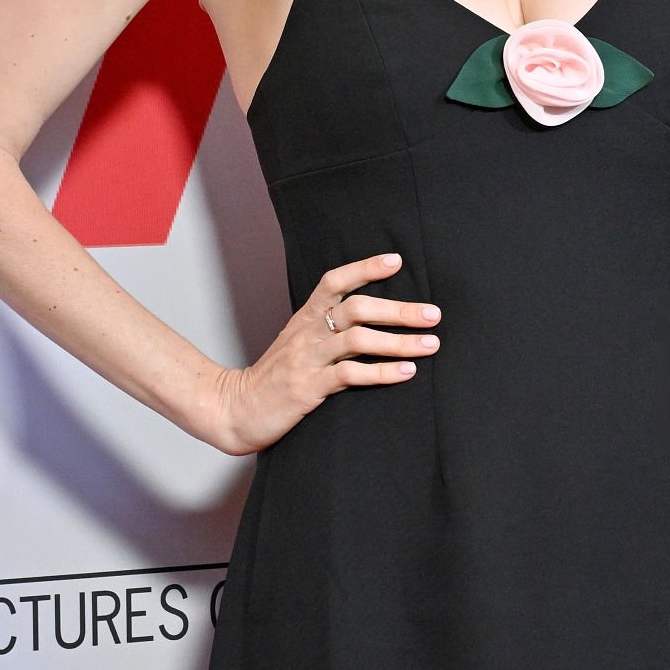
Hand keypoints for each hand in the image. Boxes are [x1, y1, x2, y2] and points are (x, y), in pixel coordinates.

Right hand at [203, 253, 439, 454]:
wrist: (236, 409)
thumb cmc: (275, 376)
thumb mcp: (299, 343)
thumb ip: (328, 328)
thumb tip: (373, 317)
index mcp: (305, 317)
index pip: (334, 281)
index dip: (365, 268)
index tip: (397, 261)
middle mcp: (307, 333)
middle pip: (357, 308)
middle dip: (399, 310)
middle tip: (433, 314)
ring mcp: (307, 359)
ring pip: (358, 340)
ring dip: (399, 342)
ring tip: (430, 345)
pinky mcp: (308, 388)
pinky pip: (350, 375)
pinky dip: (381, 372)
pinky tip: (405, 373)